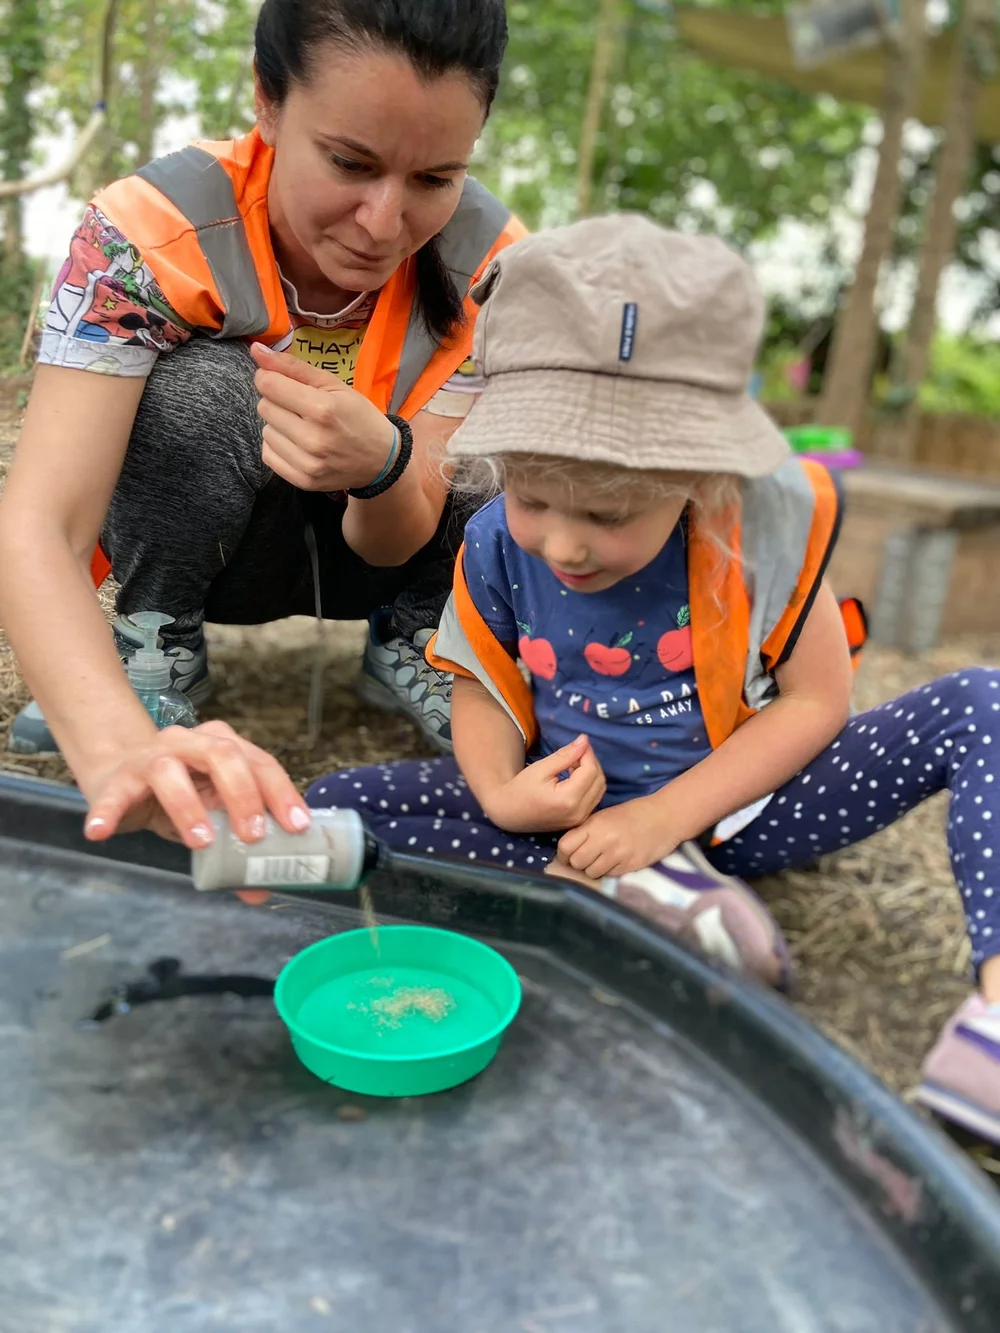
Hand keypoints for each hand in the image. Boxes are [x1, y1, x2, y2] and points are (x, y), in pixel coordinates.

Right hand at [81, 719, 310, 853]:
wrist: (121, 773)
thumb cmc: (182, 792)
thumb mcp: (214, 814)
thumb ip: (238, 847)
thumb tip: (261, 890)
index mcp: (224, 744)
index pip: (260, 762)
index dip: (281, 793)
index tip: (297, 826)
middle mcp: (191, 742)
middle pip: (222, 755)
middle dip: (243, 795)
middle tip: (254, 835)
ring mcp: (152, 756)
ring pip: (169, 771)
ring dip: (188, 807)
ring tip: (201, 842)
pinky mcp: (118, 779)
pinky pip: (113, 795)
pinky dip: (107, 812)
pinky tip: (100, 833)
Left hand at [251, 343, 395, 491]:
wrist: (381, 460)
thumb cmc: (358, 416)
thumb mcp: (333, 384)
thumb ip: (293, 366)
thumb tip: (255, 350)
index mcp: (323, 409)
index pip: (268, 385)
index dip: (269, 378)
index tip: (280, 380)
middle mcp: (313, 439)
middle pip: (264, 407)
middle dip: (277, 402)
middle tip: (300, 407)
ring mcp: (308, 464)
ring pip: (265, 431)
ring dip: (279, 425)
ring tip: (303, 427)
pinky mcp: (303, 481)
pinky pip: (268, 455)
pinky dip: (279, 446)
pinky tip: (298, 444)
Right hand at [483, 734, 605, 833]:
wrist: (510, 814)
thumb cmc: (521, 789)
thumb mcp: (541, 768)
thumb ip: (565, 755)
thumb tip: (584, 740)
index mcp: (567, 800)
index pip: (590, 771)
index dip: (588, 753)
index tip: (580, 742)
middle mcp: (578, 813)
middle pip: (599, 780)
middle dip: (591, 762)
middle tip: (576, 752)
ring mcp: (580, 819)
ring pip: (600, 789)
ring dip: (592, 773)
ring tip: (574, 764)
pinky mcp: (579, 820)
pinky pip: (594, 798)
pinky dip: (590, 784)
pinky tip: (575, 777)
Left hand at [556, 795, 679, 879]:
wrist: (664, 817)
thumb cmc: (633, 814)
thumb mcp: (605, 816)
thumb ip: (586, 830)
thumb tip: (567, 848)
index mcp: (595, 824)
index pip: (565, 846)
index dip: (563, 853)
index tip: (568, 854)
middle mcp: (604, 840)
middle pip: (576, 862)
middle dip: (578, 863)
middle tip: (586, 858)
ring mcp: (617, 854)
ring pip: (590, 872)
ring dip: (593, 869)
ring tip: (602, 860)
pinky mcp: (630, 866)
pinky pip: (608, 875)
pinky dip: (608, 871)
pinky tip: (616, 861)